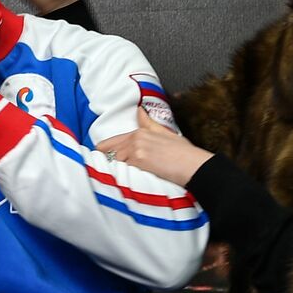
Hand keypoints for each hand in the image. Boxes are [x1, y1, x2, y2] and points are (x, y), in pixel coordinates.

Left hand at [96, 108, 213, 186]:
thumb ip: (148, 123)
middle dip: (104, 161)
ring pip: (115, 161)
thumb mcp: (165, 133)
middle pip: (109, 152)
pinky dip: (119, 176)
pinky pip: (122, 170)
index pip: (113, 142)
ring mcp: (136, 150)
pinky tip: (118, 182)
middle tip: (98, 171)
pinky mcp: (139, 161)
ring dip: (112, 170)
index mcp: (141, 132)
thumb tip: (139, 110)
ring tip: (109, 179)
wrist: (194, 166)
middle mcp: (136, 139)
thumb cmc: (184, 153)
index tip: (98, 158)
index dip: (103, 152)